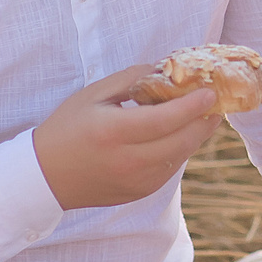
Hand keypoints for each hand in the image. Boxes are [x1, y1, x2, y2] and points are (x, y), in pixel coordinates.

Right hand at [32, 65, 219, 208]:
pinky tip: (177, 135)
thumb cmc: (67, 129)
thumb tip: (164, 69)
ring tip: (201, 115)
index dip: (192, 106)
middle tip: (214, 103)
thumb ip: (130, 80)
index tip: (210, 92)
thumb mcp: (93, 95)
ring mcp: (136, 181)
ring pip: (180, 156)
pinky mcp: (140, 192)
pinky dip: (179, 150)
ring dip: (194, 135)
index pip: (165, 120)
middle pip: (182, 141)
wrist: (46, 177)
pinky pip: (170, 169)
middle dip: (203, 121)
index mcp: (113, 132)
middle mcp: (128, 161)